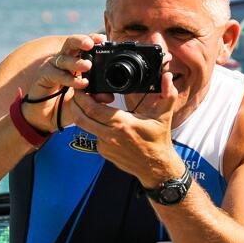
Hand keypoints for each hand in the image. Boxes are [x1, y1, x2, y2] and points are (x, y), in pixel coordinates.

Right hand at [21, 33, 105, 132]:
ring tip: (88, 65)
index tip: (103, 38)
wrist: (45, 116)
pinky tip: (81, 83)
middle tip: (91, 43)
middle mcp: (64, 60)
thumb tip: (110, 96)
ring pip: (64, 58)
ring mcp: (53, 66)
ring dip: (76, 61)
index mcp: (75, 60)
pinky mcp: (44, 75)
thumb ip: (96, 97)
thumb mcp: (84, 100)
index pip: (84, 46)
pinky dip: (69, 79)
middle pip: (71, 43)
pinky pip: (57, 74)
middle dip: (81, 41)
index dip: (92, 39)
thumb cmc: (65, 103)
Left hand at [70, 71, 183, 186]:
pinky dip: (93, 126)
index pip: (92, 108)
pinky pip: (93, 136)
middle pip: (81, 117)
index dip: (82, 96)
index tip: (80, 86)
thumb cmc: (159, 139)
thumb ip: (167, 93)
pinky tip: (99, 120)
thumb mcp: (164, 115)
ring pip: (85, 126)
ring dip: (81, 114)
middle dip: (75, 103)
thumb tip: (168, 76)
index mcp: (122, 123)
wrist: (155, 167)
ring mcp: (105, 145)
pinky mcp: (104, 152)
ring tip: (84, 103)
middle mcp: (110, 135)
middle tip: (75, 92)